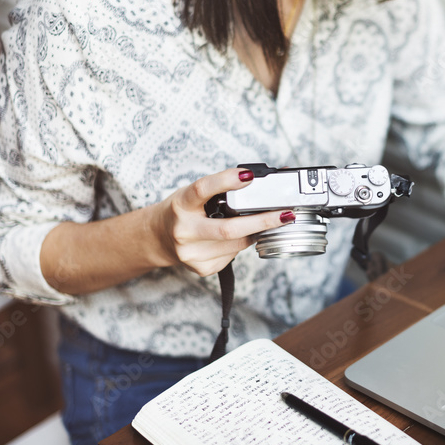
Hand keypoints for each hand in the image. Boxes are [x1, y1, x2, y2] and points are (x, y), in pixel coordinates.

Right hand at [151, 168, 294, 276]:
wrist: (159, 238)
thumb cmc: (183, 211)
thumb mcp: (194, 194)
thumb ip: (220, 190)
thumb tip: (258, 181)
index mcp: (182, 204)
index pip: (203, 189)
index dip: (226, 181)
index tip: (250, 176)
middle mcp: (184, 230)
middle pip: (228, 229)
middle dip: (262, 222)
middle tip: (286, 214)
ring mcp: (191, 253)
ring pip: (236, 244)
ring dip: (255, 233)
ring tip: (264, 223)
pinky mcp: (201, 268)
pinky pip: (233, 256)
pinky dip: (241, 244)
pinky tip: (237, 238)